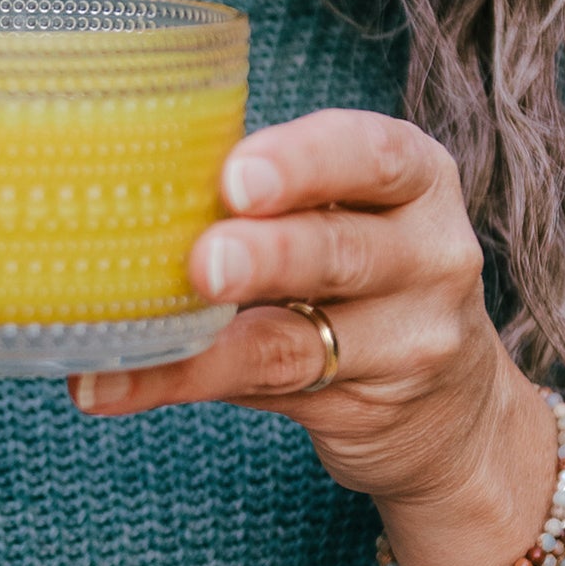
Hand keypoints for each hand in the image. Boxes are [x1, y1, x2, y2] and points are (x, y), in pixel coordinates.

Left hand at [68, 108, 564, 565]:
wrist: (453, 408)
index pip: (371, 156)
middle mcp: (429, 255)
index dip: (303, 162)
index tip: (236, 174)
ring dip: (216, 343)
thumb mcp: (345, 215)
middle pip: (344, 250)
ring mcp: (409, 342)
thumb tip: (120, 179)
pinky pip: (262, 392)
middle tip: (204, 260)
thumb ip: (265, 200)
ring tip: (151, 338)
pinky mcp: (366, 410)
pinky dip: (179, 384)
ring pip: (302, 338)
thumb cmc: (362, 277)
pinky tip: (111, 386)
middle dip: (269, 253)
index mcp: (414, 179)